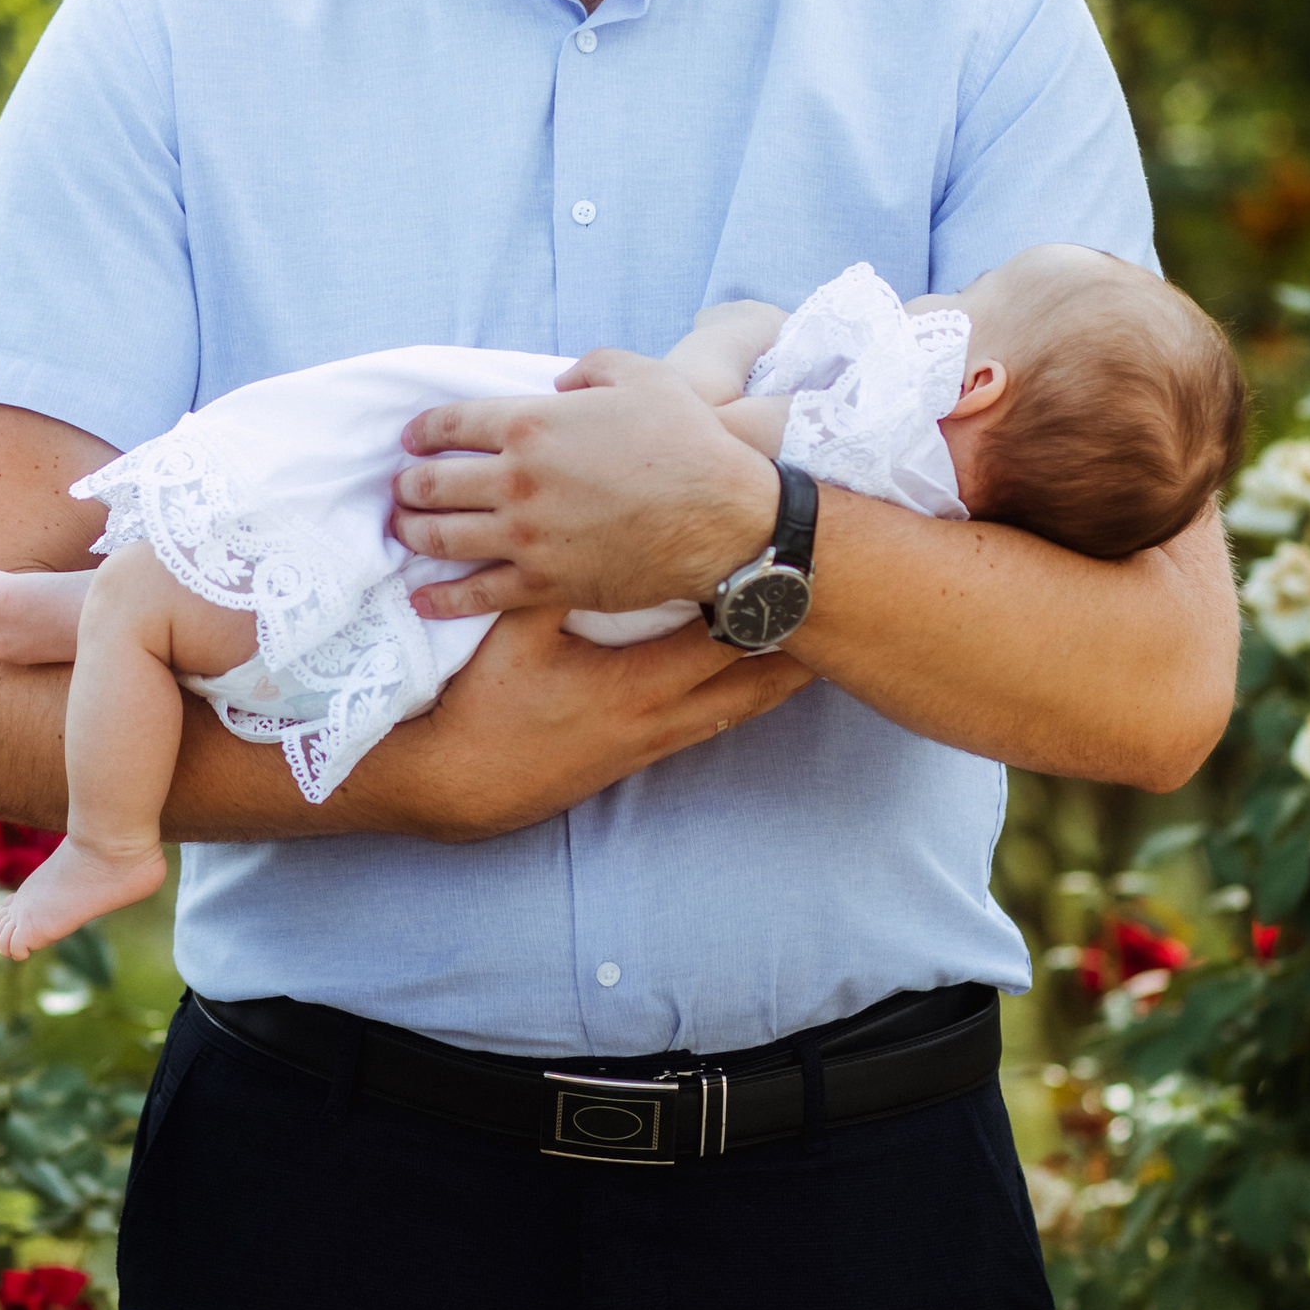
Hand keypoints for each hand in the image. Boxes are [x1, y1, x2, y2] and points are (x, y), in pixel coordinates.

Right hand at [348, 601, 811, 841]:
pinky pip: (717, 720)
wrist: (459, 787)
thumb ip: (552, 579)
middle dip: (800, 639)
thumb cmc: (481, 709)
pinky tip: (769, 679)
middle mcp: (662, 717)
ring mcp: (657, 740)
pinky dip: (749, 694)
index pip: (725, 635)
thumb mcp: (512, 634)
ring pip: (744, 704)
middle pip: (757, 677)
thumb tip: (586, 523)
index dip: (768, 598)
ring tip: (829, 638)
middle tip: (849, 601)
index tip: (802, 564)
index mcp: (637, 683)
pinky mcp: (644, 754)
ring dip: (785, 672)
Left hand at [395, 355, 779, 619]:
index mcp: (531, 424)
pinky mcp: (544, 583)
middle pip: (431, 484)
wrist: (724, 518)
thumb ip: (590, 368)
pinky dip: (442, 598)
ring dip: (412, 534)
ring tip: (403, 532)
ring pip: (441, 538)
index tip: (412, 441)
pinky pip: (476, 594)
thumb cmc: (688, 442)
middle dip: (407, 486)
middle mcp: (516, 481)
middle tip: (402, 490)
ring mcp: (526, 537)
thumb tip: (558, 383)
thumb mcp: (641, 376)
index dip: (422, 432)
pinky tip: (422, 598)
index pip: (449, 424)